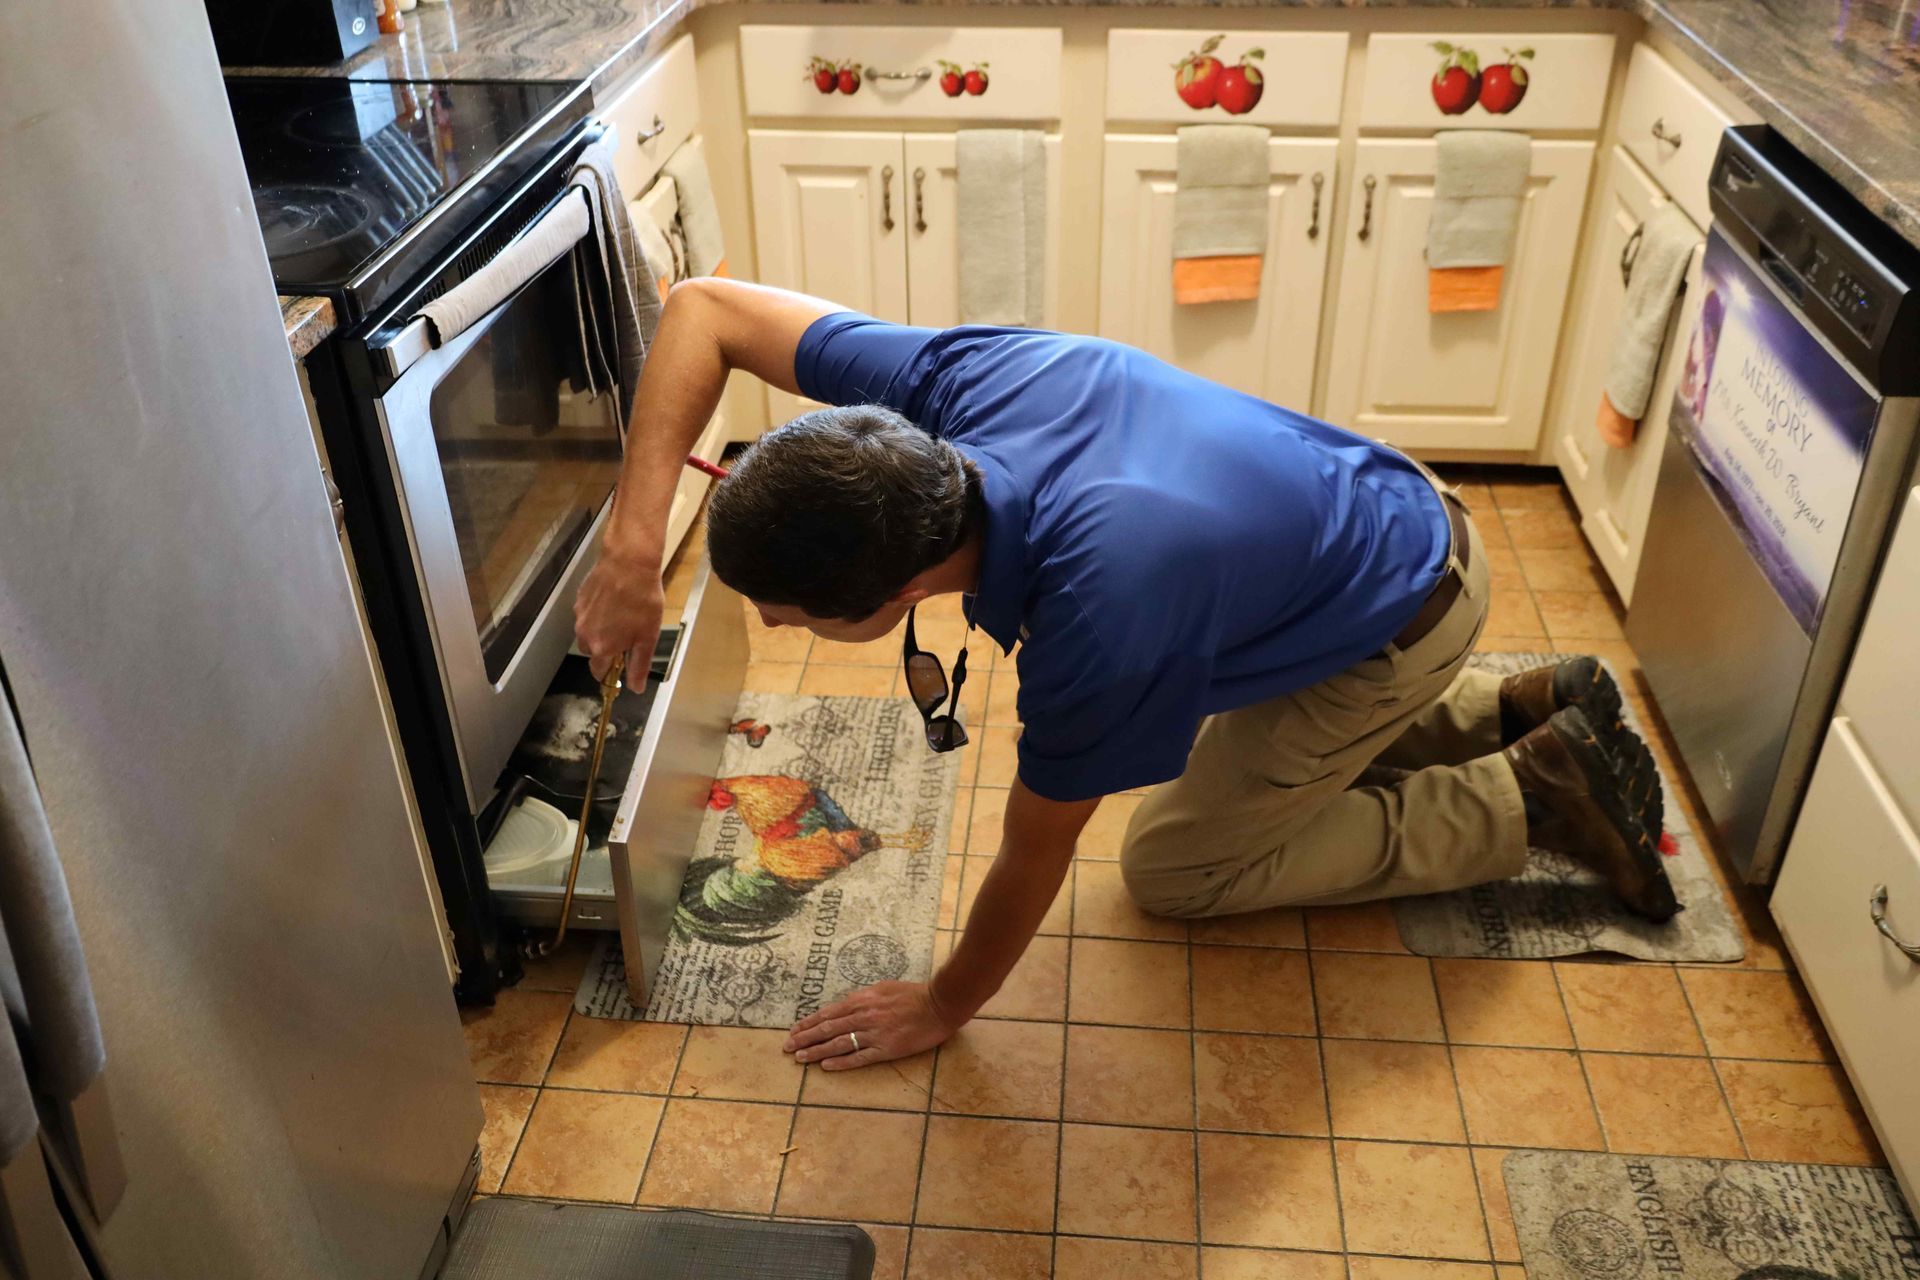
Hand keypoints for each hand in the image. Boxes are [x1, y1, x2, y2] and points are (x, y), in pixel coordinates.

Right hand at [573, 551, 663, 682]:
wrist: (628, 563)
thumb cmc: (642, 602)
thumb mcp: (647, 637)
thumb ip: (638, 666)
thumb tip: (635, 689)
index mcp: (601, 648)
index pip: (598, 672)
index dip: (610, 672)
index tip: (621, 665)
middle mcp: (584, 635)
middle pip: (592, 652)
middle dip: (605, 650)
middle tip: (627, 636)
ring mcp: (579, 616)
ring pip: (588, 632)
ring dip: (600, 631)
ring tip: (621, 616)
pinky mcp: (579, 599)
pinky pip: (586, 614)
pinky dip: (597, 614)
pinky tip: (613, 602)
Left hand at [783, 981, 957, 1070]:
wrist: (938, 1004)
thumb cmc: (912, 994)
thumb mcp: (883, 988)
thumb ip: (862, 998)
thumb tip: (844, 1007)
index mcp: (862, 1000)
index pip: (828, 1013)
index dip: (809, 1023)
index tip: (793, 1031)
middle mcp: (864, 1016)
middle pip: (828, 1028)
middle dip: (805, 1038)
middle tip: (788, 1048)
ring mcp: (874, 1034)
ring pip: (838, 1043)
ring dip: (816, 1051)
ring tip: (800, 1058)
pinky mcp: (886, 1049)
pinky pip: (859, 1057)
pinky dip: (841, 1062)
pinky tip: (826, 1066)